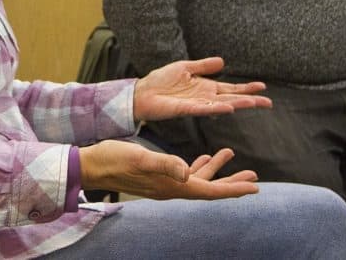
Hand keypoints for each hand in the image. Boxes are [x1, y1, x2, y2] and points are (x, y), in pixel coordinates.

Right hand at [79, 141, 258, 199]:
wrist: (92, 165)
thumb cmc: (114, 159)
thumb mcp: (140, 158)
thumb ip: (164, 164)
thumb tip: (187, 170)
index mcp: (171, 186)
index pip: (209, 191)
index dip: (233, 189)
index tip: (254, 187)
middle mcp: (171, 188)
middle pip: (208, 188)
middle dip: (231, 182)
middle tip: (253, 175)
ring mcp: (164, 183)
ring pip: (198, 180)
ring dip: (215, 169)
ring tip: (230, 154)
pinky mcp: (157, 176)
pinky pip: (184, 173)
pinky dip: (197, 166)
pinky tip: (202, 157)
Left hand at [133, 58, 270, 121]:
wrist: (143, 91)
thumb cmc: (161, 81)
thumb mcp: (185, 68)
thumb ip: (203, 66)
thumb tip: (222, 62)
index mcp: (205, 87)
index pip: (230, 89)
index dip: (246, 88)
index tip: (262, 87)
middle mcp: (205, 97)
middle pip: (232, 98)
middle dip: (250, 100)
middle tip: (268, 102)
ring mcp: (197, 104)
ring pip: (222, 104)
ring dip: (238, 104)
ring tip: (254, 103)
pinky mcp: (186, 109)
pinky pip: (204, 108)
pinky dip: (217, 108)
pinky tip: (229, 107)